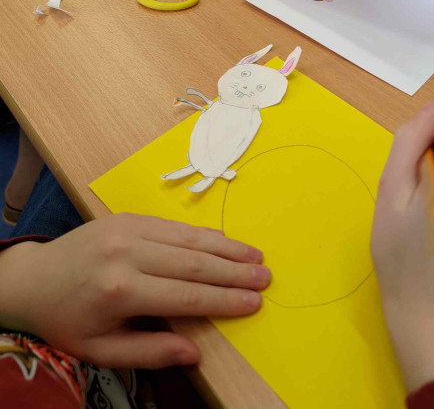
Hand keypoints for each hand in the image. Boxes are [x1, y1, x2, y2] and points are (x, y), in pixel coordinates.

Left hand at [0, 214, 269, 368]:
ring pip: (188, 238)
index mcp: (121, 290)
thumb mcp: (100, 350)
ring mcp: (128, 228)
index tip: (254, 302)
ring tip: (255, 256)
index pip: (186, 296)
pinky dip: (202, 234)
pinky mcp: (128, 215)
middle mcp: (128, 252)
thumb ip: (149, 351)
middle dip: (234, 271)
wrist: (32, 278)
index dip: (224, 300)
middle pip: (193, 263)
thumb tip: (194, 352)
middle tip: (266, 277)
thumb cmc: (66, 320)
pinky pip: (173, 224)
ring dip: (225, 247)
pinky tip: (224, 241)